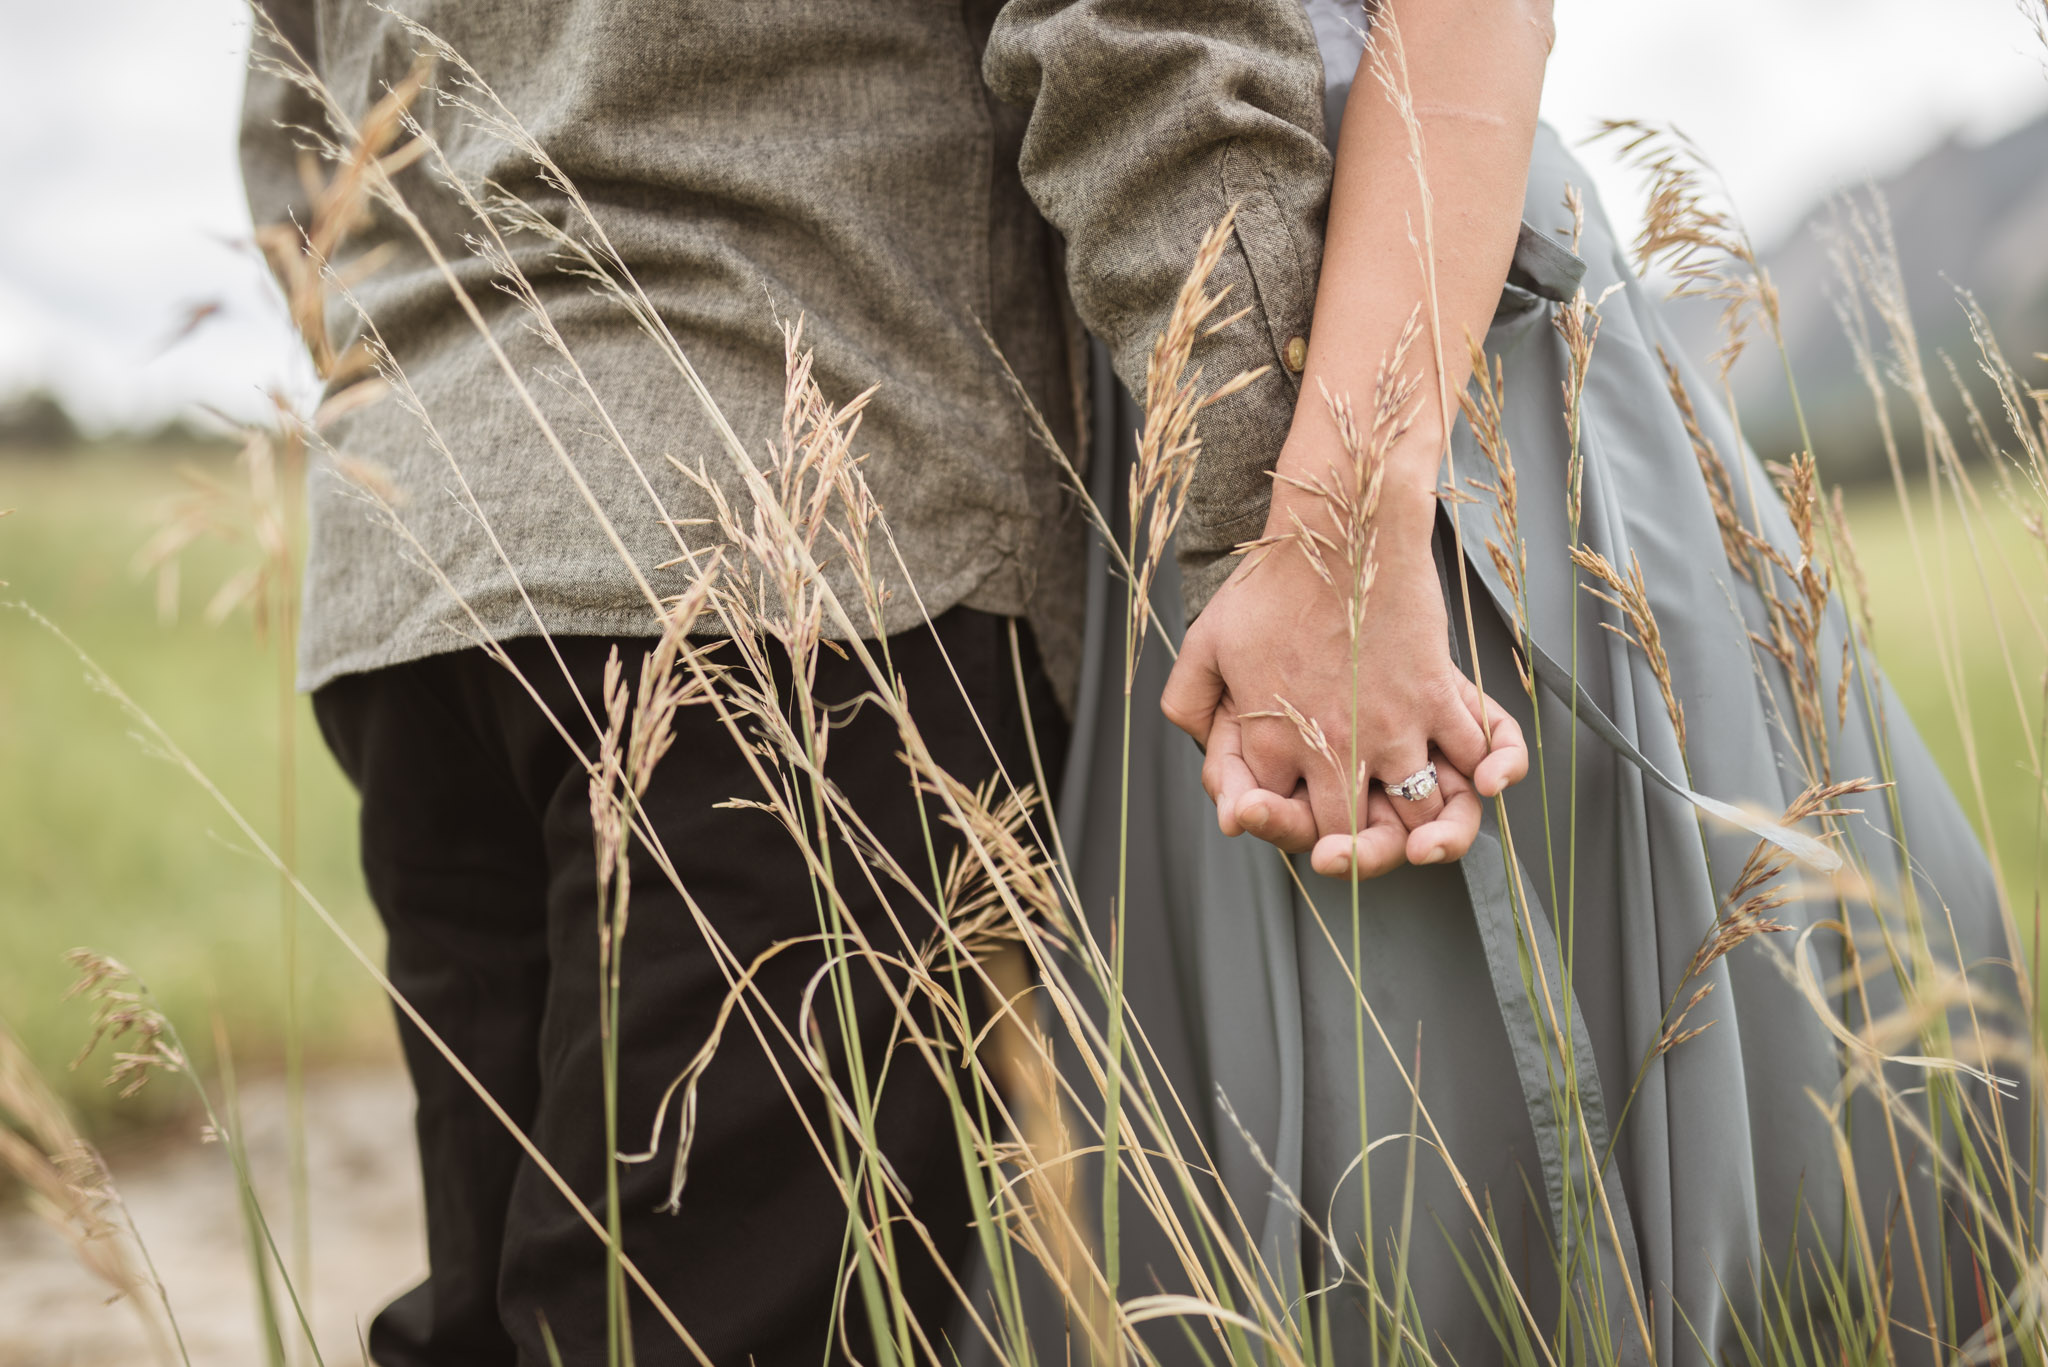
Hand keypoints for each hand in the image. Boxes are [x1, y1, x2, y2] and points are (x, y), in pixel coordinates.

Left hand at [1160, 473, 1527, 877]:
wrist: (1339, 527)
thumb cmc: (1271, 581)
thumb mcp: (1206, 640)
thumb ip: (1190, 702)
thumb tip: (1199, 749)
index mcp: (1271, 738)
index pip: (1272, 815)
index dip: (1275, 823)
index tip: (1280, 811)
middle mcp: (1332, 744)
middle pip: (1345, 834)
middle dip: (1347, 854)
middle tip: (1345, 849)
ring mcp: (1391, 723)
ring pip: (1414, 814)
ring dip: (1421, 838)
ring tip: (1418, 843)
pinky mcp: (1436, 694)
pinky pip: (1475, 753)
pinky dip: (1488, 775)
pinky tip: (1479, 785)